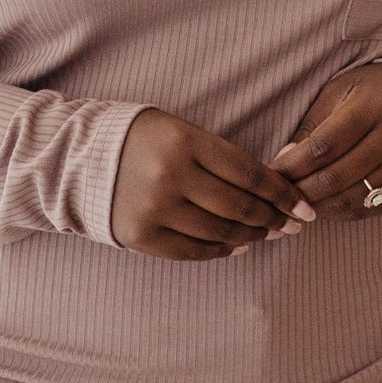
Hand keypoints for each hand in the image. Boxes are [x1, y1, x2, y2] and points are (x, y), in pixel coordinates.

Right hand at [111, 109, 314, 261]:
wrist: (78, 158)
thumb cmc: (141, 141)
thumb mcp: (180, 131)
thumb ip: (222, 158)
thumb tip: (273, 190)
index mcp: (185, 142)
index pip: (249, 172)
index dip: (283, 192)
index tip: (304, 206)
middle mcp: (171, 176)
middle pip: (239, 206)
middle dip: (274, 219)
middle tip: (293, 225)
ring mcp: (155, 209)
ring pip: (221, 232)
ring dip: (252, 235)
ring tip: (268, 234)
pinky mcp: (141, 236)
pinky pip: (193, 251)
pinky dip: (222, 250)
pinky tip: (238, 245)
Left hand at [271, 62, 381, 219]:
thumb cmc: (373, 92)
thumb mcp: (340, 92)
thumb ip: (312, 126)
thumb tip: (284, 162)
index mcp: (373, 106)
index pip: (324, 146)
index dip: (292, 165)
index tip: (271, 173)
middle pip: (335, 177)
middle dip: (299, 191)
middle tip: (277, 196)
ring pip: (351, 199)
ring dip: (317, 207)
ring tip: (295, 204)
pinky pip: (370, 209)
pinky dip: (341, 213)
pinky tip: (322, 208)